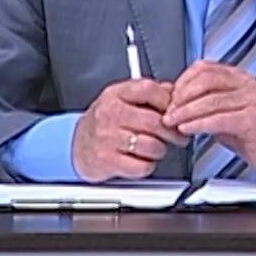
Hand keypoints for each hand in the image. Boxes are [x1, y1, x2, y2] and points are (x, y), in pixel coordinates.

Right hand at [72, 79, 188, 182]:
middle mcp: (109, 114)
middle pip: (154, 122)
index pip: (148, 89)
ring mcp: (107, 138)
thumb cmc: (105, 122)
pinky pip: (142, 167)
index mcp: (115, 94)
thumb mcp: (122, 98)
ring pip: (152, 146)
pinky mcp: (108, 161)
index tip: (173, 110)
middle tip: (176, 136)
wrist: (78, 146)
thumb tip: (174, 91)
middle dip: (172, 132)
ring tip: (155, 148)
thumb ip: (148, 93)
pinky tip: (141, 159)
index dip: (167, 100)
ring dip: (160, 150)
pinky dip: (147, 166)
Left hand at [162, 60, 255, 170]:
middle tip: (168, 111)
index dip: (182, 81)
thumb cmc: (245, 131)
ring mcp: (252, 99)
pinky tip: (187, 128)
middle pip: (206, 81)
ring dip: (186, 112)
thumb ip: (198, 101)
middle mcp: (246, 83)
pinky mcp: (253, 118)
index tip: (169, 96)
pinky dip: (199, 123)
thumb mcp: (218, 110)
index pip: (204, 68)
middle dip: (181, 97)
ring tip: (172, 121)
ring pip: (210, 100)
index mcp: (237, 76)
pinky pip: (219, 118)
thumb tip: (169, 94)